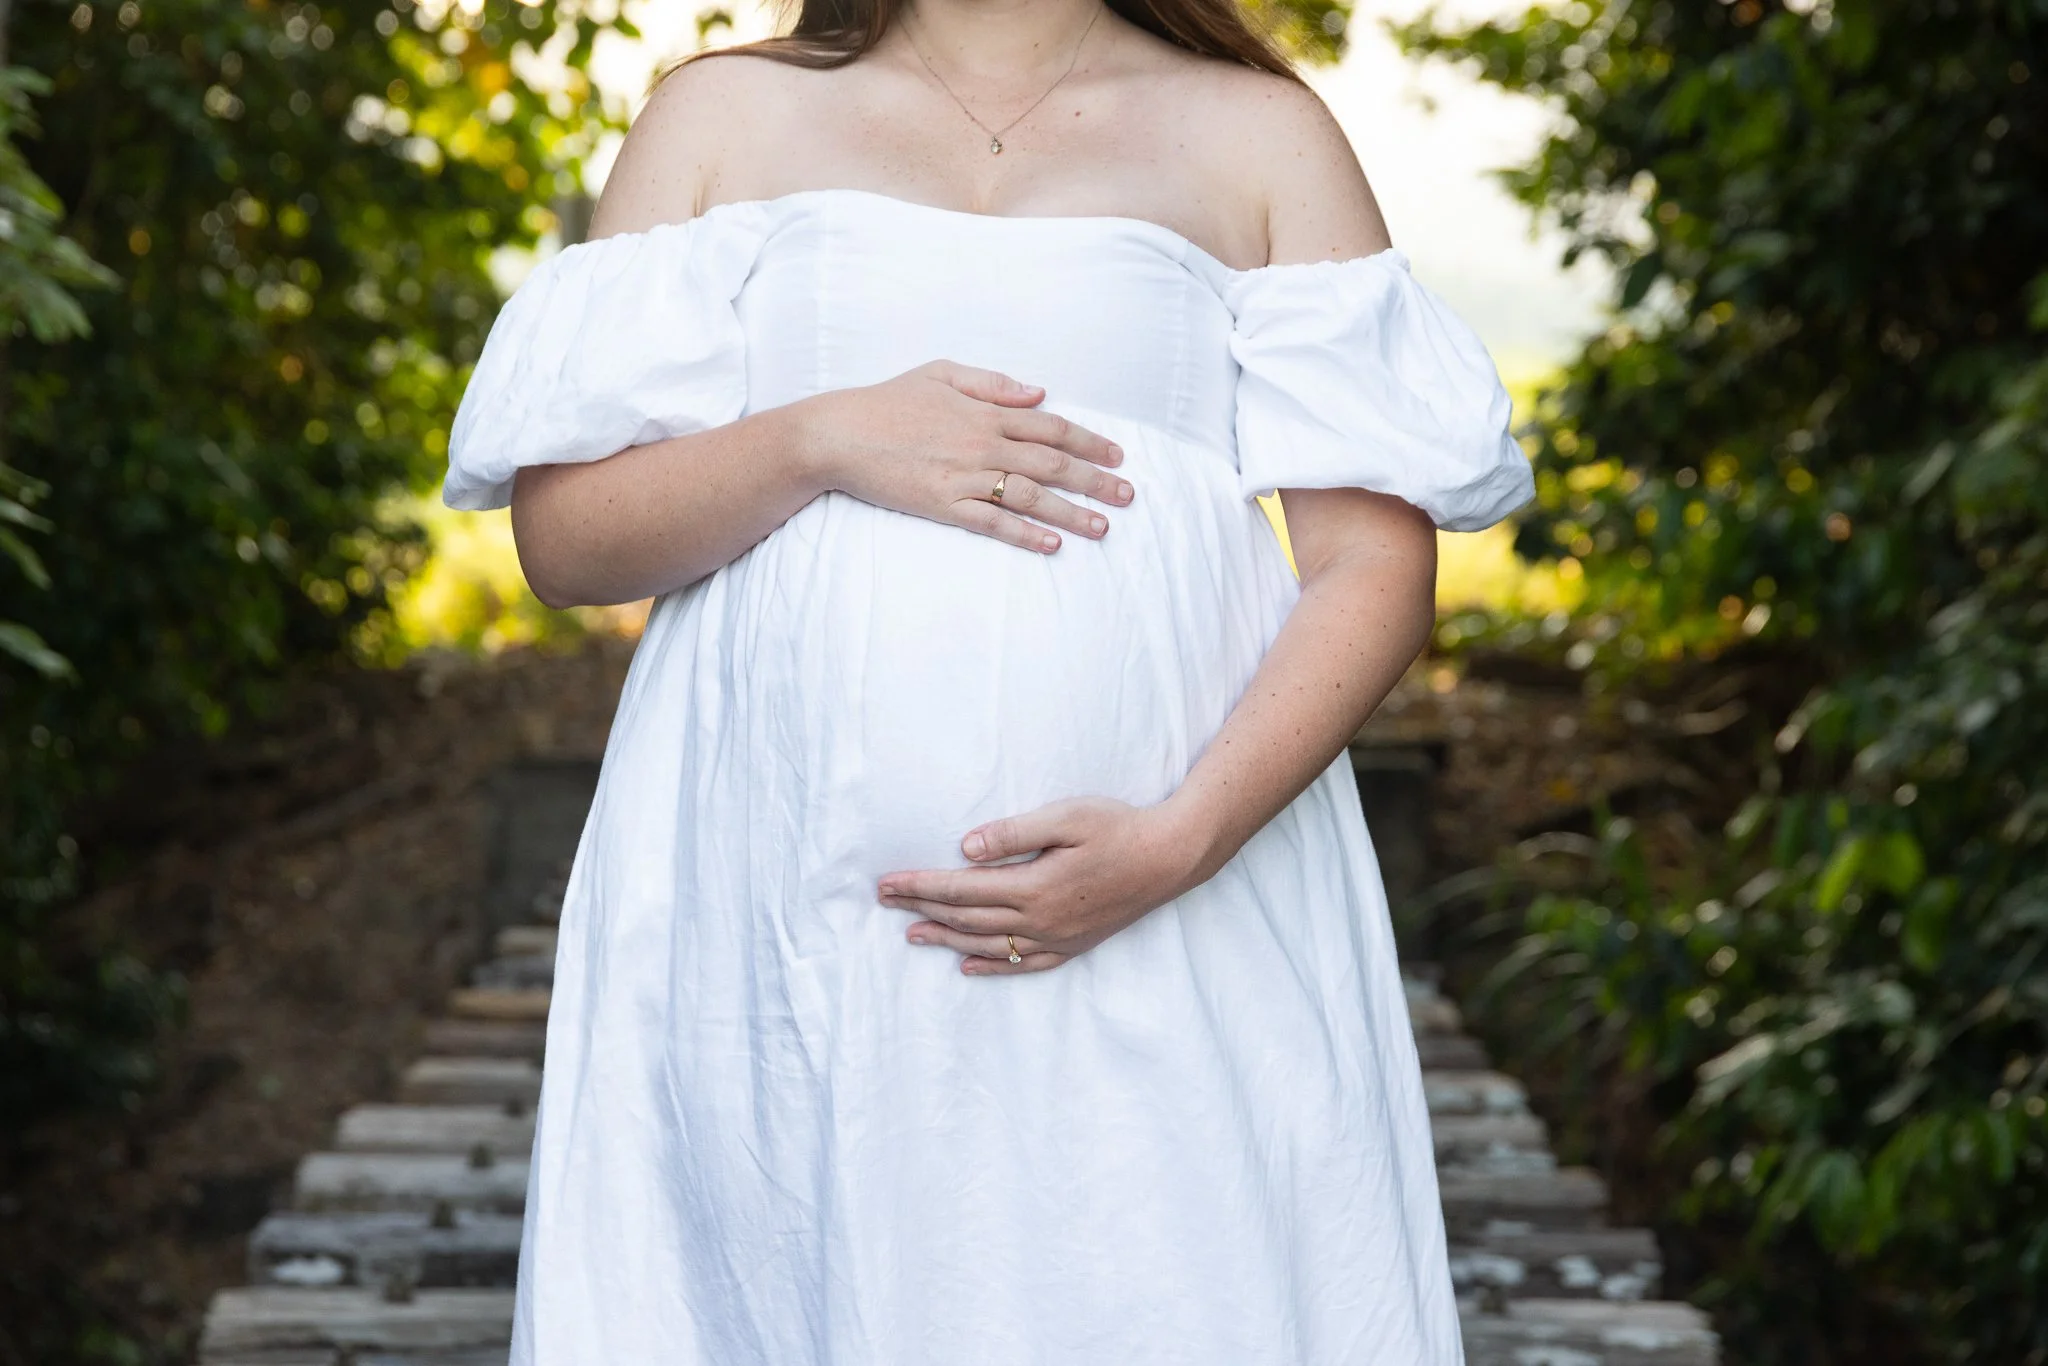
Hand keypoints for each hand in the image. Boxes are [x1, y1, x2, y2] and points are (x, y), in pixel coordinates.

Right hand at [792, 361, 1134, 553]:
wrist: (837, 434)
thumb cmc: (887, 402)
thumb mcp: (940, 374)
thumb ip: (992, 383)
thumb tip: (1039, 391)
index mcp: (984, 412)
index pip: (1050, 426)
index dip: (1088, 441)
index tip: (1117, 456)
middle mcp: (981, 443)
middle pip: (1051, 463)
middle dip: (1094, 480)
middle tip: (1127, 496)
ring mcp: (962, 476)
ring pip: (1029, 495)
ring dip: (1069, 512)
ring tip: (1101, 527)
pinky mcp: (942, 504)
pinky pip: (991, 522)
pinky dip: (1024, 533)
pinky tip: (1051, 544)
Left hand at [877, 797, 1208, 974]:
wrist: (1170, 858)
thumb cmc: (1120, 827)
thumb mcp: (1066, 816)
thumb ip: (1014, 832)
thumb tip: (966, 849)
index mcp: (1033, 886)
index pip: (960, 888)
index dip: (920, 886)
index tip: (888, 883)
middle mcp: (1040, 920)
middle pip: (966, 918)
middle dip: (922, 909)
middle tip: (886, 901)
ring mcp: (1057, 938)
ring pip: (988, 945)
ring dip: (946, 939)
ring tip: (913, 934)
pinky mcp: (1073, 945)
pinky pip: (1023, 965)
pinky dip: (991, 966)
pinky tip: (968, 966)